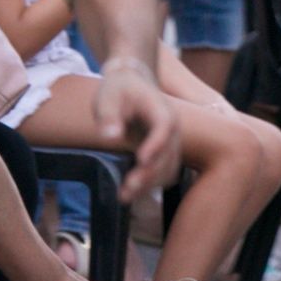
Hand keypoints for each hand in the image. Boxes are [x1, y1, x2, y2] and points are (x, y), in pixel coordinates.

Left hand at [94, 57, 180, 200]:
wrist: (131, 84)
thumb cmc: (118, 90)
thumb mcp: (108, 97)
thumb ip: (109, 116)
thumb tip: (111, 136)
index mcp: (160, 108)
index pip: (164, 126)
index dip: (156, 143)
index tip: (141, 159)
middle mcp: (172, 127)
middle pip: (169, 152)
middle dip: (150, 173)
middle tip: (127, 188)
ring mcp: (170, 141)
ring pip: (169, 167)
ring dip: (150, 183)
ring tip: (124, 196)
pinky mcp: (164, 152)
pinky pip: (164, 172)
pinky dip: (151, 184)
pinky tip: (130, 193)